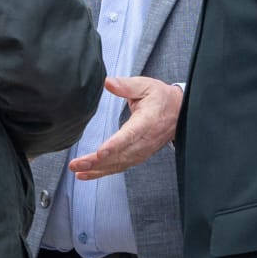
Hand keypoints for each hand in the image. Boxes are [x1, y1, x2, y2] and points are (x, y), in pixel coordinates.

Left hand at [68, 77, 182, 179]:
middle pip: (121, 154)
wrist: (179, 112)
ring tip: (77, 170)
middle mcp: (146, 140)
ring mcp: (143, 150)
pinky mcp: (138, 156)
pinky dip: (103, 172)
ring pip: (119, 164)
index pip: (131, 135)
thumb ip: (126, 85)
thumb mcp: (145, 85)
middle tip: (77, 164)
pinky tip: (86, 174)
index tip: (100, 152)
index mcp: (148, 120)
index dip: (116, 145)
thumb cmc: (160, 98)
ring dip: (97, 169)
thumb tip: (108, 83)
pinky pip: (120, 167)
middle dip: (97, 162)